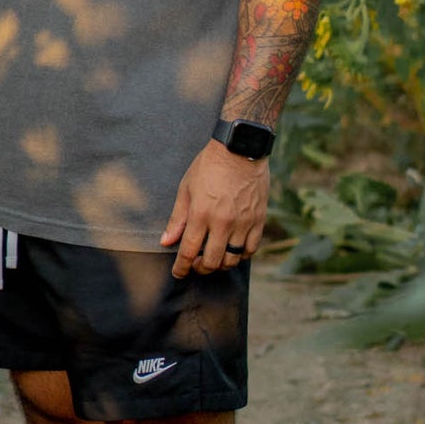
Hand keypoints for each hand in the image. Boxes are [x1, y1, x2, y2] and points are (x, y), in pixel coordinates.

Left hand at [160, 139, 268, 278]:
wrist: (240, 150)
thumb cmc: (209, 167)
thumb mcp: (186, 189)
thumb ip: (177, 219)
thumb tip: (166, 242)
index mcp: (201, 214)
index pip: (189, 251)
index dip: (181, 268)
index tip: (178, 273)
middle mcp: (223, 222)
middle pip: (212, 261)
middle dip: (200, 269)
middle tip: (196, 265)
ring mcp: (243, 222)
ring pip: (232, 259)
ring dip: (220, 264)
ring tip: (213, 259)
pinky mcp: (258, 220)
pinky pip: (251, 249)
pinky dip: (240, 255)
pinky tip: (233, 251)